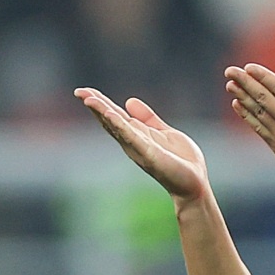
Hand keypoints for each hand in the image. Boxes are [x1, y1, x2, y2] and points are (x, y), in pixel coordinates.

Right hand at [74, 87, 209, 201]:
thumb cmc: (181, 161)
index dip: (100, 103)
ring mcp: (139, 148)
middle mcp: (133, 142)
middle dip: (95, 106)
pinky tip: (110, 114)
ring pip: (116, 127)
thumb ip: (148, 118)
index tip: (86, 91)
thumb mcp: (163, 132)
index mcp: (137, 135)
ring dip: (102, 113)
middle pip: (110, 120)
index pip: (115, 116)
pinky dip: (120, 126)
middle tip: (79, 92)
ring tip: (88, 100)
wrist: (195, 182)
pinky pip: (131, 137)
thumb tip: (129, 101)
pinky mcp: (149, 154)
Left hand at [225, 64, 274, 187]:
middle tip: (230, 70)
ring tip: (230, 84)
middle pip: (264, 98)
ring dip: (242, 97)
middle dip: (245, 83)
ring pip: (258, 112)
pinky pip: (258, 128)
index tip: (249, 67)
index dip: (263, 77)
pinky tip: (237, 104)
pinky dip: (247, 116)